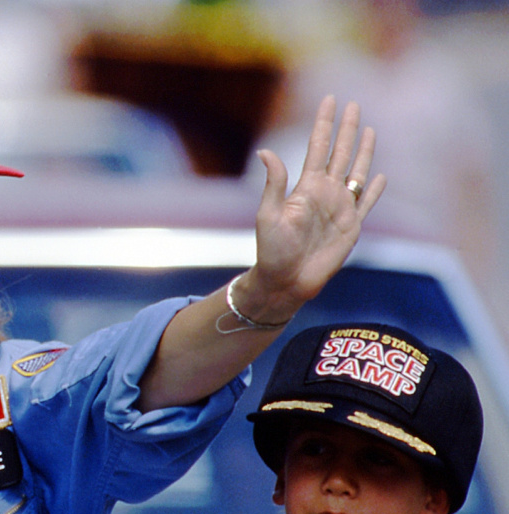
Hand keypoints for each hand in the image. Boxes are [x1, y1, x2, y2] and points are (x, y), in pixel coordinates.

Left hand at [234, 95, 386, 324]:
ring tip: (368, 129)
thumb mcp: (269, 214)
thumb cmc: (272, 250)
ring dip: (363, 151)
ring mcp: (339, 209)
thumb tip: (266, 151)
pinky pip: (366, 204)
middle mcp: (324, 193)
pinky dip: (374, 191)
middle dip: (346, 128)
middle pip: (339, 153)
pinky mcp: (351, 228)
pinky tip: (380, 177)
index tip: (329, 99)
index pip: (317, 147)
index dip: (323, 123)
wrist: (286, 281)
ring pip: (356, 172)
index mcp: (305, 187)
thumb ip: (274, 183)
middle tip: (353, 103)